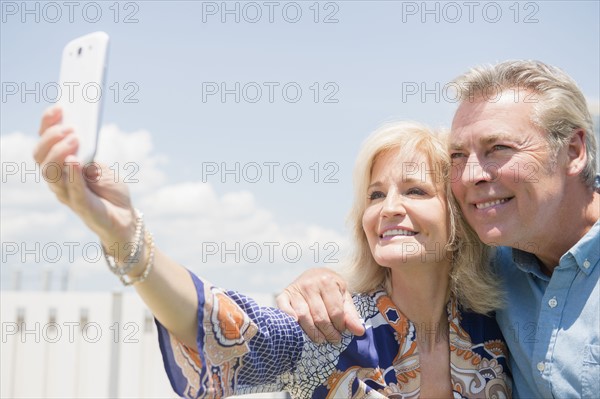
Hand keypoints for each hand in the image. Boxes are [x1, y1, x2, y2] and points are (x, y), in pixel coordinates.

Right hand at [33, 106, 135, 257]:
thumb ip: (88, 153)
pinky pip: (72, 190)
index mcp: (59, 166)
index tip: (59, 107)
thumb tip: (80, 131)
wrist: (125, 217)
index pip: (44, 143)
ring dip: (59, 152)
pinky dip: (72, 174)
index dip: (47, 124)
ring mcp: (66, 194)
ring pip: (49, 172)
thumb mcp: (99, 166)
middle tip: (69, 126)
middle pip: (40, 156)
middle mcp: (57, 179)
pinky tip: (76, 160)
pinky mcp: (81, 206)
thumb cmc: (109, 190)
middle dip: (50, 137)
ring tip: (74, 138)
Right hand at [276, 267, 364, 342]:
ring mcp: (296, 289)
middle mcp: (310, 284)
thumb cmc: (331, 288)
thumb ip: (351, 314)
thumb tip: (359, 332)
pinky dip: (289, 320)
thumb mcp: (344, 296)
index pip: (335, 312)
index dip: (340, 326)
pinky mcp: (284, 294)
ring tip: (320, 339)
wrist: (314, 274)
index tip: (341, 331)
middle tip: (333, 339)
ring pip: (303, 316)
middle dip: (328, 332)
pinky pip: (284, 309)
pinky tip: (298, 328)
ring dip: (312, 332)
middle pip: (320, 317)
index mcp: (328, 281)